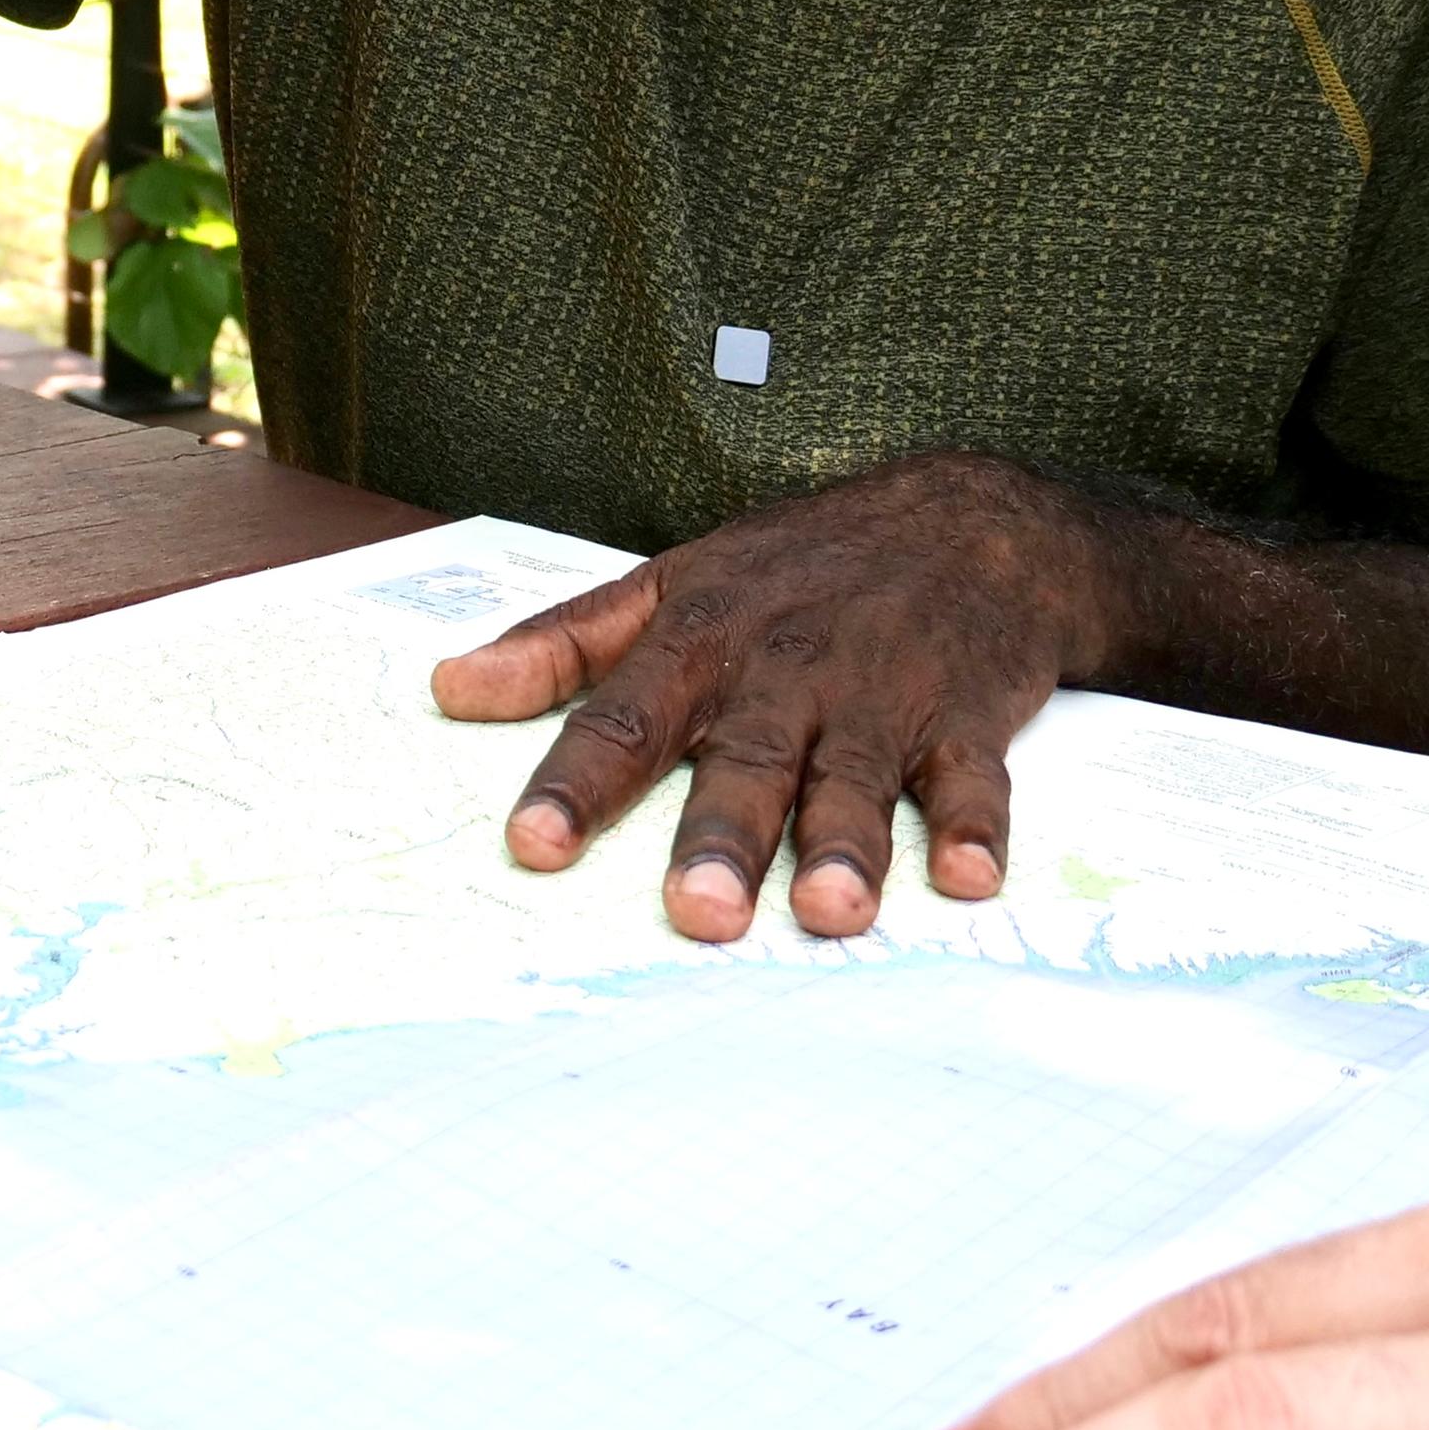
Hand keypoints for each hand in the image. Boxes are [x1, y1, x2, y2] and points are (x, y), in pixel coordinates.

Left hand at [431, 455, 1108, 940]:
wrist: (970, 516)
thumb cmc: (799, 565)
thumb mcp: (672, 581)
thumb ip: (563, 644)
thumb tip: (450, 689)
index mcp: (702, 643)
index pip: (624, 718)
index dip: (576, 783)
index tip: (532, 844)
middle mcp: (787, 674)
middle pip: (748, 764)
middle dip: (722, 839)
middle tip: (697, 913)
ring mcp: (882, 697)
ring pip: (859, 779)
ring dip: (848, 846)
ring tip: (831, 911)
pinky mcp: (968, 718)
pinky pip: (975, 780)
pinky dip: (978, 829)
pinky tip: (970, 881)